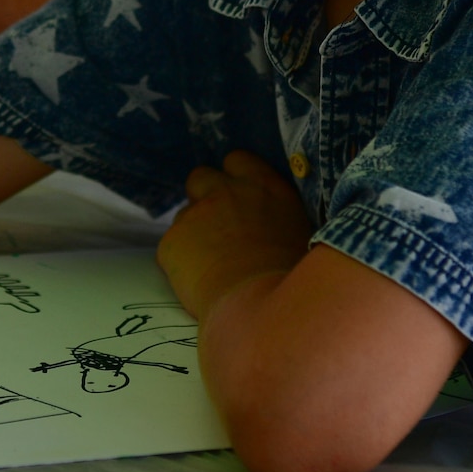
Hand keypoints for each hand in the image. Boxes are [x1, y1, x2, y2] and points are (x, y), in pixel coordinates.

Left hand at [157, 151, 313, 319]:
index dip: (232, 178)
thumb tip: (270, 225)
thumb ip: (278, 219)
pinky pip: (172, 248)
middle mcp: (228, 192)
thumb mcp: (301, 236)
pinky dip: (180, 264)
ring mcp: (196, 214)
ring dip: (192, 233)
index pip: (237, 160)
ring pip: (183, 216)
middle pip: (200, 177)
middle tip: (214, 230)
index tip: (236, 199)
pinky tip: (199, 285)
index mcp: (265, 188)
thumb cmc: (295, 282)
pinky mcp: (171, 242)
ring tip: (209, 267)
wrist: (265, 310)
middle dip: (203, 197)